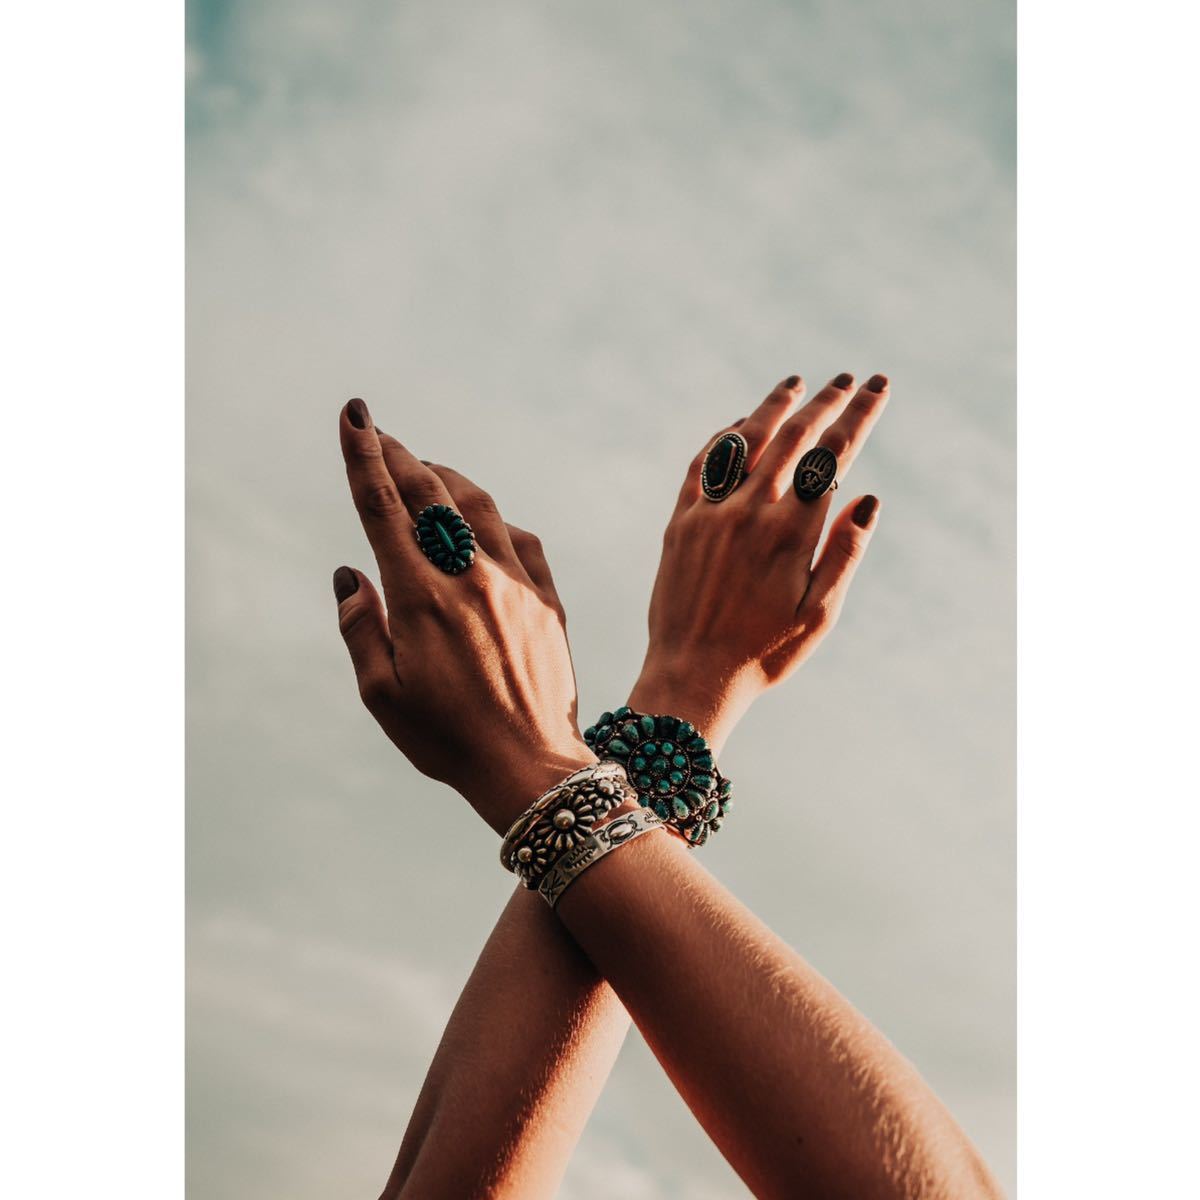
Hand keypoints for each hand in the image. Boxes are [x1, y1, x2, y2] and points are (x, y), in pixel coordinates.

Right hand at [332, 398, 593, 833]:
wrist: (531, 766)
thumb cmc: (448, 739)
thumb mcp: (382, 695)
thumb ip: (361, 628)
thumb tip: (350, 575)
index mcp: (421, 597)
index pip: (385, 507)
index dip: (365, 455)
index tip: (355, 416)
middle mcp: (469, 577)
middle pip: (430, 493)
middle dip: (400, 455)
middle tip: (381, 435)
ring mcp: (515, 584)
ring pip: (479, 506)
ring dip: (447, 479)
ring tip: (427, 470)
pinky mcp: (547, 601)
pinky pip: (521, 540)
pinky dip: (495, 521)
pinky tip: (484, 523)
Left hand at [628, 372, 889, 751]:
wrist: (692, 676)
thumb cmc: (764, 653)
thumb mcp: (818, 616)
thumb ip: (844, 554)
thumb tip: (868, 499)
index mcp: (790, 534)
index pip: (832, 457)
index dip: (858, 416)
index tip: (877, 388)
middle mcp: (749, 513)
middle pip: (792, 437)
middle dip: (825, 402)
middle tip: (848, 380)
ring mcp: (709, 514)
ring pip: (744, 441)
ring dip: (773, 407)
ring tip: (796, 384)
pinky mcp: (679, 523)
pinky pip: (702, 465)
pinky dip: (724, 438)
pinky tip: (740, 426)